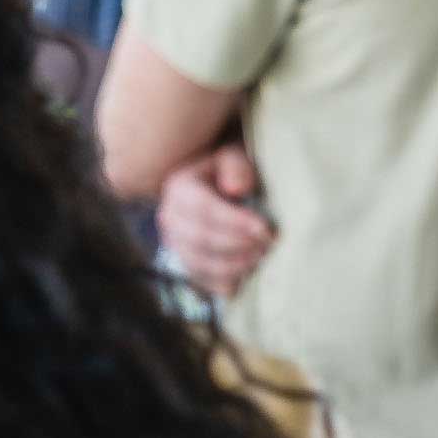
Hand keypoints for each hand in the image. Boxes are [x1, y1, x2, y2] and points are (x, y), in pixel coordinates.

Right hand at [158, 144, 273, 297]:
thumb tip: (237, 189)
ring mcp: (173, 243)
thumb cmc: (228, 169)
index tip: (266, 230)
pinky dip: (226, 281)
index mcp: (178, 187)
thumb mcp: (233, 156)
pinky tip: (248, 271)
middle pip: (201, 239)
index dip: (236, 222)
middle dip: (238, 245)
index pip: (204, 209)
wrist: (213, 182)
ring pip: (200, 263)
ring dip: (235, 265)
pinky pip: (202, 280)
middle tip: (268, 244)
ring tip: (262, 256)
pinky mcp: (184, 262)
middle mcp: (169, 218)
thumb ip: (236, 166)